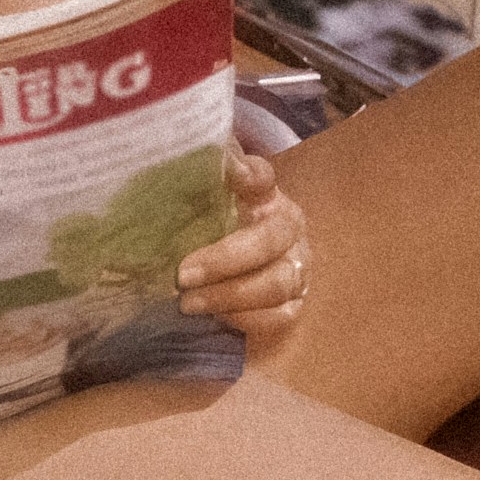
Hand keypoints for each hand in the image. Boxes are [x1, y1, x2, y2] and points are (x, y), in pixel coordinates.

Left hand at [175, 146, 311, 333]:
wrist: (240, 267)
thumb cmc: (217, 232)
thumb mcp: (207, 204)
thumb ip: (204, 179)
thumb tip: (214, 159)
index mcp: (267, 197)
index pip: (261, 177)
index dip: (246, 175)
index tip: (229, 173)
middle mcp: (290, 231)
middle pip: (269, 243)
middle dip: (224, 262)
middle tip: (182, 276)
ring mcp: (298, 270)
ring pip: (275, 285)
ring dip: (229, 297)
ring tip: (188, 304)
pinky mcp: (294, 305)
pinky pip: (277, 318)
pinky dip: (244, 320)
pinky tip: (215, 317)